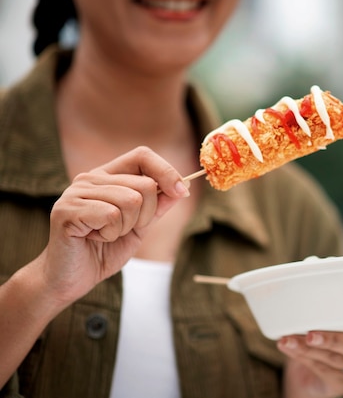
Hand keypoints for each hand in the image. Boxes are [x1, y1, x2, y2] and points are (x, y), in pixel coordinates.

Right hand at [37, 146, 189, 306]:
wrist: (71, 279)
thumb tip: (183, 187)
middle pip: (145, 184)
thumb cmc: (104, 250)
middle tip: (123, 229)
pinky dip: (111, 234)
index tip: (181, 192)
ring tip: (106, 234)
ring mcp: (76, 192)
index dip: (166, 171)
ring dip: (126, 227)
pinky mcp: (67, 210)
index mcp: (107, 176)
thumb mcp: (140, 226)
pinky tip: (94, 239)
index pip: (143, 155)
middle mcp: (90, 178)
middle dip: (147, 215)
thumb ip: (158, 206)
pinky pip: (112, 215)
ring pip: (131, 200)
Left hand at [278, 241, 342, 397]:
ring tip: (290, 337)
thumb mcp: (341, 296)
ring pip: (339, 358)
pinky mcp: (342, 384)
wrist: (303, 361)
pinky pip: (324, 370)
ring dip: (312, 347)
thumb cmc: (330, 323)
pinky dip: (304, 357)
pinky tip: (288, 346)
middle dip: (336, 338)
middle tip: (312, 332)